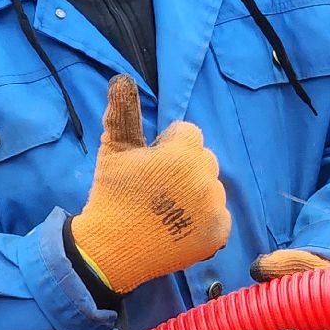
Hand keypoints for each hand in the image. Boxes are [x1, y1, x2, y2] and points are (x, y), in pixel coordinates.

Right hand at [70, 76, 229, 294]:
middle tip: (157, 190)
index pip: (188, 134)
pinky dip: (204, 221)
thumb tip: (122, 79)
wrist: (110, 250)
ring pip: (211, 188)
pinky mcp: (218, 233)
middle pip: (203, 160)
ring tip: (166, 211)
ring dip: (195, 194)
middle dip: (184, 169)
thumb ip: (123, 113)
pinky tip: (179, 228)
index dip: (167, 148)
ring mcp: (214, 208)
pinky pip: (219, 216)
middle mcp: (205, 178)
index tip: (150, 167)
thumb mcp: (114, 150)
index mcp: (183, 154)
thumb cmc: (111, 194)